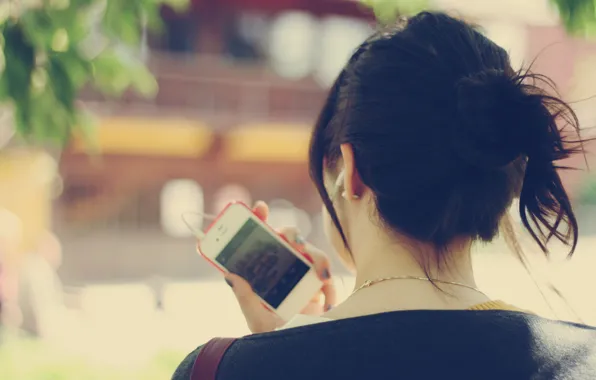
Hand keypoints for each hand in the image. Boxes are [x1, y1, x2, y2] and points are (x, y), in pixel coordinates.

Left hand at [224, 201, 336, 333]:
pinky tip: (324, 295)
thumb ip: (245, 298)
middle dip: (291, 233)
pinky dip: (327, 280)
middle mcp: (282, 268)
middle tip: (291, 240)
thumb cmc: (274, 336)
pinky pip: (326, 272)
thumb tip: (230, 274)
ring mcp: (302, 274)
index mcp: (262, 273)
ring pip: (310, 250)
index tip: (260, 208)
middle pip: (287, 238)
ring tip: (317, 272)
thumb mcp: (257, 319)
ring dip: (315, 256)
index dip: (258, 219)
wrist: (301, 351)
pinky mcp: (321, 284)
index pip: (258, 239)